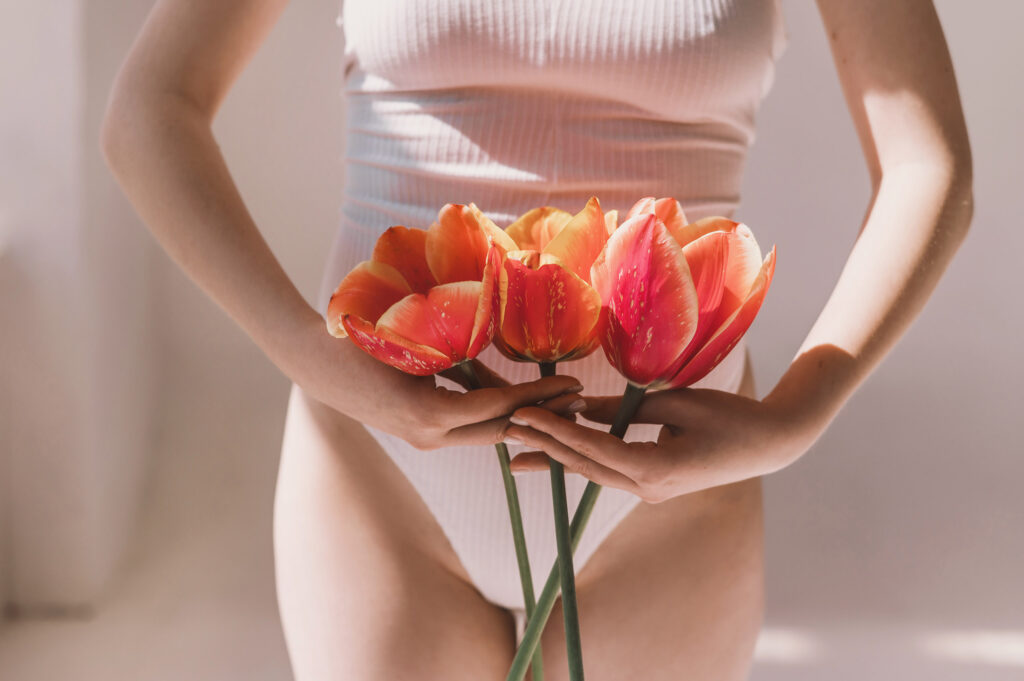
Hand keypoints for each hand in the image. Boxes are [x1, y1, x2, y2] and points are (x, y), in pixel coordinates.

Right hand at [292, 314, 584, 449]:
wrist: (312, 362)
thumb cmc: (359, 341)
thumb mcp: (411, 342)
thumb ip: (455, 350)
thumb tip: (502, 339)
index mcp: (431, 415)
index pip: (499, 407)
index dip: (539, 396)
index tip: (572, 383)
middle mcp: (431, 436)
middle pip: (499, 429)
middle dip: (541, 415)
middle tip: (577, 399)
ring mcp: (424, 439)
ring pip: (484, 429)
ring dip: (520, 414)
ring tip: (557, 398)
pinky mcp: (419, 432)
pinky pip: (465, 423)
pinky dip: (492, 410)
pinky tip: (515, 396)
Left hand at [503, 386, 820, 502]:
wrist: (770, 443)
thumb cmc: (729, 416)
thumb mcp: (674, 402)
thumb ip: (624, 408)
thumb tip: (578, 405)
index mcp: (656, 469)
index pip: (594, 450)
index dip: (557, 431)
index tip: (526, 415)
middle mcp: (649, 488)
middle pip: (586, 466)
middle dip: (545, 447)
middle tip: (506, 431)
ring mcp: (652, 492)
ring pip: (594, 473)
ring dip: (556, 458)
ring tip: (516, 451)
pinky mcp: (654, 486)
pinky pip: (609, 471)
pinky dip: (581, 459)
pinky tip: (554, 453)